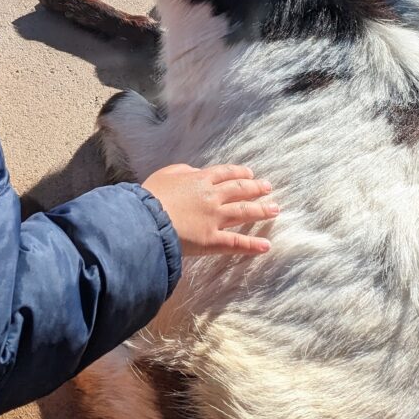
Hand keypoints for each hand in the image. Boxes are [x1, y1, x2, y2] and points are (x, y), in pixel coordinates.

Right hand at [142, 164, 278, 255]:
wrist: (143, 219)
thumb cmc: (148, 197)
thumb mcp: (164, 175)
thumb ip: (182, 171)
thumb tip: (195, 171)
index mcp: (199, 180)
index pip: (225, 174)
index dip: (239, 173)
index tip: (250, 174)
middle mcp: (211, 196)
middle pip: (240, 190)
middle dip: (256, 188)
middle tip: (269, 188)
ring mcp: (214, 218)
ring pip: (243, 212)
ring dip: (261, 211)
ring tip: (275, 209)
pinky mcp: (211, 240)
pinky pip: (235, 243)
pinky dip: (251, 245)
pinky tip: (266, 246)